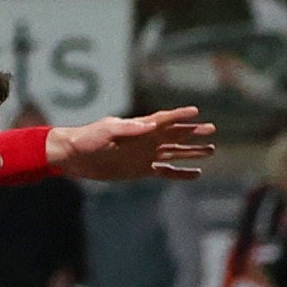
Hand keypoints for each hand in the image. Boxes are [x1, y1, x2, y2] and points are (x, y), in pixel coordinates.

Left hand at [46, 107, 215, 182]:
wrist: (75, 156)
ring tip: (211, 149)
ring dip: (192, 151)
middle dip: (193, 132)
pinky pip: (166, 171)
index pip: (164, 119)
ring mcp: (145, 154)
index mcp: (139, 127)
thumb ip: (129, 129)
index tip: (196, 111)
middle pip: (175, 135)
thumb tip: (151, 126)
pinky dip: (180, 173)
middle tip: (212, 129)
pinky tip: (195, 174)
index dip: (180, 115)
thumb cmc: (88, 138)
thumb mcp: (107, 131)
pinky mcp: (142, 169)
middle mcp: (146, 139)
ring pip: (175, 152)